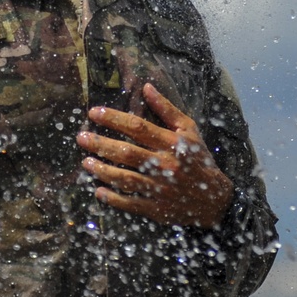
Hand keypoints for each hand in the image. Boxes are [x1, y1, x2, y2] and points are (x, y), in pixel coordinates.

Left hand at [76, 83, 233, 228]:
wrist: (214, 198)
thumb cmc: (198, 159)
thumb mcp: (189, 129)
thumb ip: (166, 109)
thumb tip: (146, 87)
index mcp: (171, 143)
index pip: (137, 127)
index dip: (113, 119)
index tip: (93, 113)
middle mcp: (164, 164)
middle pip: (126, 152)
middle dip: (100, 144)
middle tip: (81, 137)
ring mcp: (160, 188)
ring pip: (125, 178)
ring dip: (102, 171)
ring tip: (86, 163)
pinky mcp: (157, 209)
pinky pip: (131, 203)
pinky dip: (113, 198)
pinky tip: (99, 191)